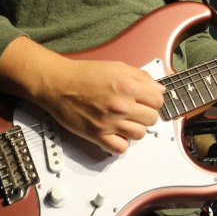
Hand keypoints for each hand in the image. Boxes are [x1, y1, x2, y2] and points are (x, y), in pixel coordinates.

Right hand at [0, 37, 163, 154]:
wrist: (58, 84)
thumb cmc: (83, 75)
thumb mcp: (116, 67)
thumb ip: (141, 77)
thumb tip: (158, 88)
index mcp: (127, 85)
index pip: (158, 100)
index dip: (154, 100)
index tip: (147, 101)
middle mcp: (120, 104)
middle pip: (151, 119)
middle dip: (146, 114)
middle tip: (135, 111)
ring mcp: (109, 122)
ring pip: (140, 135)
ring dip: (135, 129)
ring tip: (125, 121)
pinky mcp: (97, 135)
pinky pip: (120, 148)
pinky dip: (121, 143)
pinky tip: (116, 133)